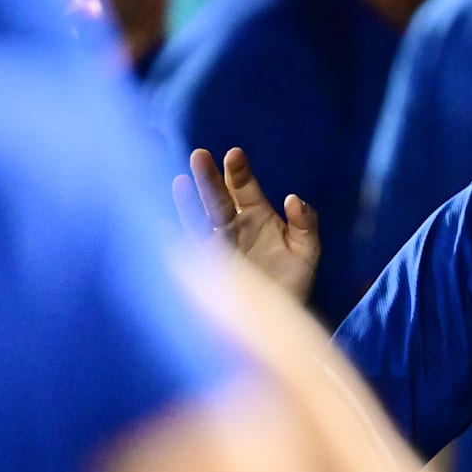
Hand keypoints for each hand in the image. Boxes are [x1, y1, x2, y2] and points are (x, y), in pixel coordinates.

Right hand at [174, 148, 320, 300]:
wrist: (281, 316)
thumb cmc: (294, 278)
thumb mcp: (308, 249)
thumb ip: (306, 223)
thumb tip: (293, 199)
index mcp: (257, 215)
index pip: (244, 188)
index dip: (238, 172)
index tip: (234, 154)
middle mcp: (232, 227)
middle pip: (217, 199)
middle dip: (208, 178)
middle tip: (199, 154)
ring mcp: (216, 247)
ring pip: (198, 220)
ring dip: (188, 202)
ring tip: (179, 182)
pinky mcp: (206, 271)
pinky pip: (187, 254)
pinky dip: (174, 240)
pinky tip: (163, 226)